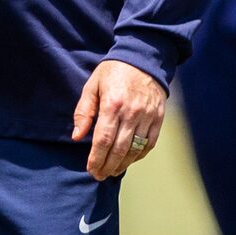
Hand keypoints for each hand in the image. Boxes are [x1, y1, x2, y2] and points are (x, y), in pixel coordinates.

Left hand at [72, 61, 165, 180]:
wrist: (144, 58)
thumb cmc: (113, 72)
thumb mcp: (92, 86)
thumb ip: (84, 112)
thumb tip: (77, 137)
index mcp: (112, 104)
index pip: (103, 140)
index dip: (96, 159)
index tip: (91, 169)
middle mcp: (131, 113)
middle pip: (119, 149)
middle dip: (108, 166)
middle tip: (100, 175)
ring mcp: (147, 116)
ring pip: (135, 149)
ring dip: (123, 164)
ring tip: (113, 171)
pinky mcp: (158, 117)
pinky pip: (150, 143)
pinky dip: (139, 155)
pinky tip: (130, 160)